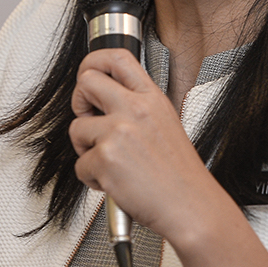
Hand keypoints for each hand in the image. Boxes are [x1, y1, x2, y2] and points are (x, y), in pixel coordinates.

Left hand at [69, 49, 221, 237]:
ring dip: (84, 148)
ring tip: (109, 162)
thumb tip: (104, 102)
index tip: (88, 72)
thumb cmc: (180, 176)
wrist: (191, 208)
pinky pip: (79, 164)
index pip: (118, 58)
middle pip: (86, 80)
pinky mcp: (105, 158)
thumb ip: (137, 108)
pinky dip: (91, 178)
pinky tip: (113, 182)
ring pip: (76, 127)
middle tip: (89, 118)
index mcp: (152, 99)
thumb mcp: (166, 124)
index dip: (94, 60)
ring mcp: (119, 132)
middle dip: (79, 100)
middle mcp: (135, 110)